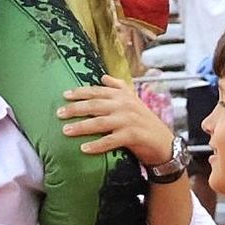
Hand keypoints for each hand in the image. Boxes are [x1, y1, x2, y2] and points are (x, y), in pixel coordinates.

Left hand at [58, 75, 172, 164]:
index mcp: (123, 95)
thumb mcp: (133, 100)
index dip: (80, 93)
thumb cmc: (145, 122)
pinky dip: (97, 145)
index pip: (98, 91)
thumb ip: (119, 87)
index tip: (64, 95)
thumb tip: (103, 76)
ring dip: (81, 127)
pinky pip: (110, 140)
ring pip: (99, 122)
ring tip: (66, 131)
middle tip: (59, 113)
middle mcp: (124, 105)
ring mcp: (129, 120)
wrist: (164, 143)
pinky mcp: (133, 136)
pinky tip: (84, 149)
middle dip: (75, 109)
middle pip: (95, 105)